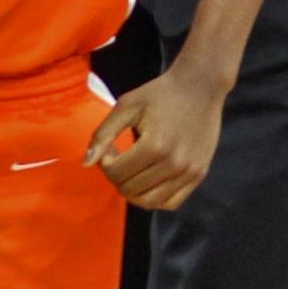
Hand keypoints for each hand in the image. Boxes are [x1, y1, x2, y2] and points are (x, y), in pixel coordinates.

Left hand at [85, 64, 228, 210]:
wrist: (201, 86)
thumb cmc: (161, 93)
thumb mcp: (127, 105)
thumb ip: (103, 134)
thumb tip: (86, 164)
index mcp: (155, 145)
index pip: (115, 173)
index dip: (105, 162)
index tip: (111, 147)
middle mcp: (174, 163)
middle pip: (129, 190)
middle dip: (117, 176)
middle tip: (121, 156)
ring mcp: (189, 172)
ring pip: (149, 202)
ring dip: (133, 190)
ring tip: (134, 170)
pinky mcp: (199, 174)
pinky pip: (171, 203)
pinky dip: (155, 198)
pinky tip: (150, 179)